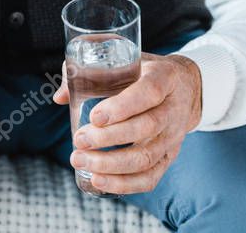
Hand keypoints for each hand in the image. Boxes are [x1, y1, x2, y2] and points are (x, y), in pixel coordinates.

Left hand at [52, 51, 201, 193]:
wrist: (186, 88)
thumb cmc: (145, 72)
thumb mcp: (127, 61)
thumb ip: (92, 72)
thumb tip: (60, 96)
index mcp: (164, 77)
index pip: (148, 93)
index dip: (122, 107)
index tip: (94, 117)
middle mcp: (173, 109)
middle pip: (145, 128)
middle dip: (108, 138)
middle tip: (79, 140)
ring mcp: (173, 136)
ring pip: (146, 157)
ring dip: (111, 165)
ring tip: (81, 160)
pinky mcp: (170, 157)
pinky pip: (150, 177)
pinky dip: (124, 184)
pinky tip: (99, 181)